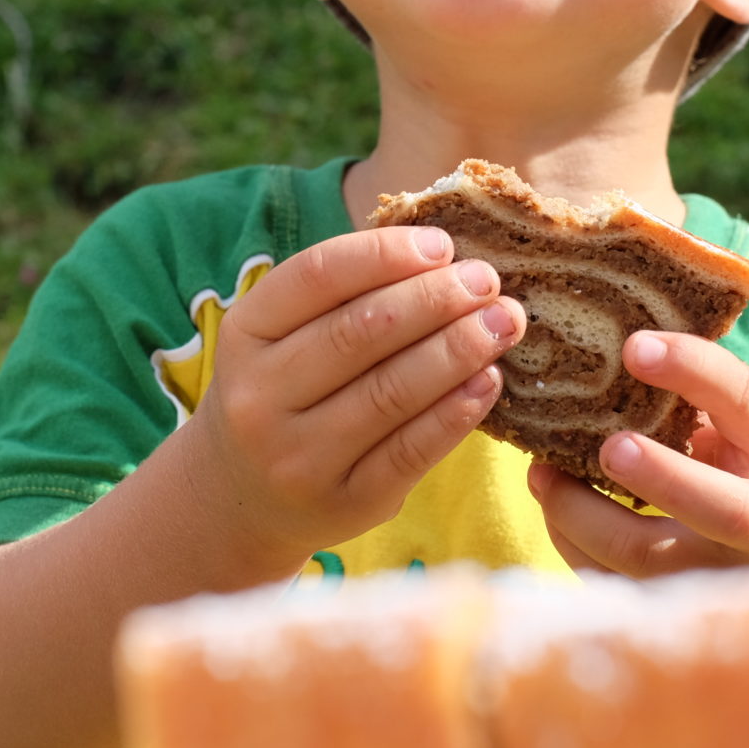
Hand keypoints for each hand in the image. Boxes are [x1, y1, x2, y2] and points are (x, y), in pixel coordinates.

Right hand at [176, 226, 527, 572]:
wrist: (245, 497)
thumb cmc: (284, 393)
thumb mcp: (282, 338)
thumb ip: (343, 297)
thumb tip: (443, 255)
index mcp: (245, 333)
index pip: (318, 276)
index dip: (386, 254)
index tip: (443, 245)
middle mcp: (260, 396)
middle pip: (361, 331)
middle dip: (435, 299)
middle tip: (487, 281)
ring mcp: (300, 456)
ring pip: (392, 390)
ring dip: (458, 349)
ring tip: (503, 323)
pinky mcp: (346, 502)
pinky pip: (412, 450)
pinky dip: (457, 411)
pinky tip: (488, 380)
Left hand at [527, 330, 748, 578]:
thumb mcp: (748, 434)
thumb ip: (699, 397)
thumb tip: (606, 339)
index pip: (747, 401)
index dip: (694, 369)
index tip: (634, 345)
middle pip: (719, 508)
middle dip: (659, 475)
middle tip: (607, 446)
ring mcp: (721, 575)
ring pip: (646, 556)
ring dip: (581, 513)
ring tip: (541, 473)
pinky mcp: (675, 606)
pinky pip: (611, 581)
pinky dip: (570, 542)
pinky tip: (553, 507)